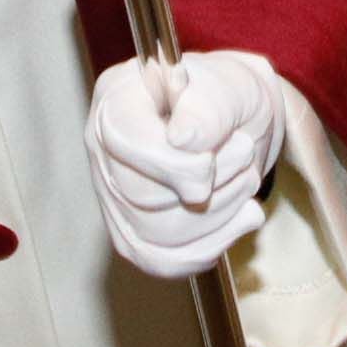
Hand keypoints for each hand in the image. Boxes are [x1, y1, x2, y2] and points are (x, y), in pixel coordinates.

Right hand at [87, 52, 283, 279]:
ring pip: (156, 233)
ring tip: (244, 179)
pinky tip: (241, 218)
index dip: (179, 162)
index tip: (224, 150)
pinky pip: (163, 260)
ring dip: (219, 213)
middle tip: (244, 154)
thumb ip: (209, 106)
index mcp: (116, 102)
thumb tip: (185, 140)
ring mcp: (113, 194)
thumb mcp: (230, 86)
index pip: (126, 143)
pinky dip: (212, 245)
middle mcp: (102, 150)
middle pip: (141, 195)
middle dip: (213, 184)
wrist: (237, 122)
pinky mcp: (133, 233)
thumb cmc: (227, 98)